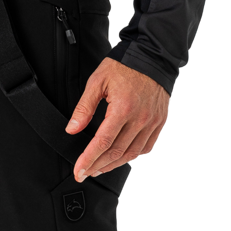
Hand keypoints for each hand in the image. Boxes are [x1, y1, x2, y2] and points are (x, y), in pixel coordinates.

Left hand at [65, 57, 169, 181]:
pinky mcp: (158, 124)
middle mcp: (140, 119)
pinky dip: (130, 158)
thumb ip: (84, 106)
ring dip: (112, 165)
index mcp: (123, 108)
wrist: (151, 58)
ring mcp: (151, 123)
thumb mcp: (98, 81)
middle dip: (97, 166)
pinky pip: (145, 148)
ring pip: (131, 154)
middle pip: (116, 153)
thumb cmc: (125, 66)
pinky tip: (119, 160)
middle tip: (84, 172)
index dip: (88, 159)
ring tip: (98, 169)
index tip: (79, 170)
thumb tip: (72, 128)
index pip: (103, 142)